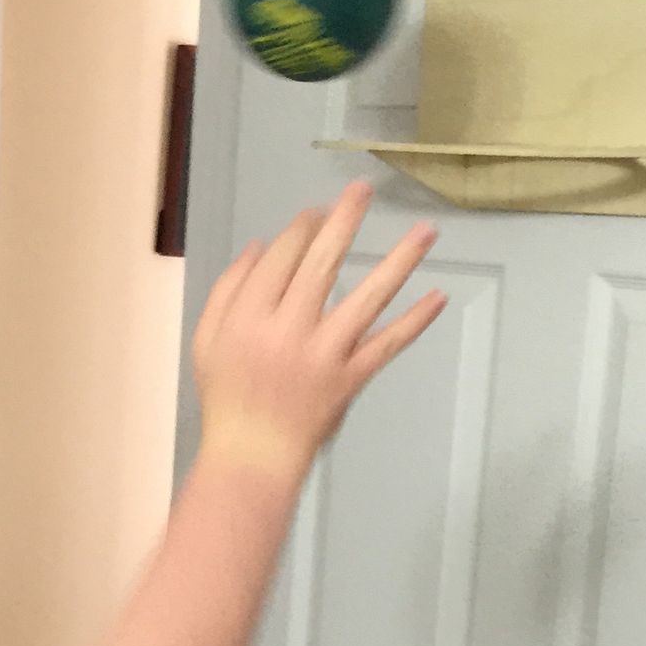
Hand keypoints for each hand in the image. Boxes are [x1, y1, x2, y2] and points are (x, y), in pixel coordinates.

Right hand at [193, 182, 443, 477]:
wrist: (252, 456)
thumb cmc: (227, 397)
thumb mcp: (208, 340)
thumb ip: (228, 290)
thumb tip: (261, 246)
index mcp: (248, 316)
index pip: (281, 258)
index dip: (301, 229)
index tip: (318, 210)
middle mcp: (287, 329)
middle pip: (321, 263)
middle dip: (344, 222)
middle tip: (364, 189)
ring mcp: (323, 354)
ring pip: (366, 297)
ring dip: (399, 261)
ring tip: (425, 230)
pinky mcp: (350, 378)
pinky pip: (386, 344)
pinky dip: (413, 322)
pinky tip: (438, 298)